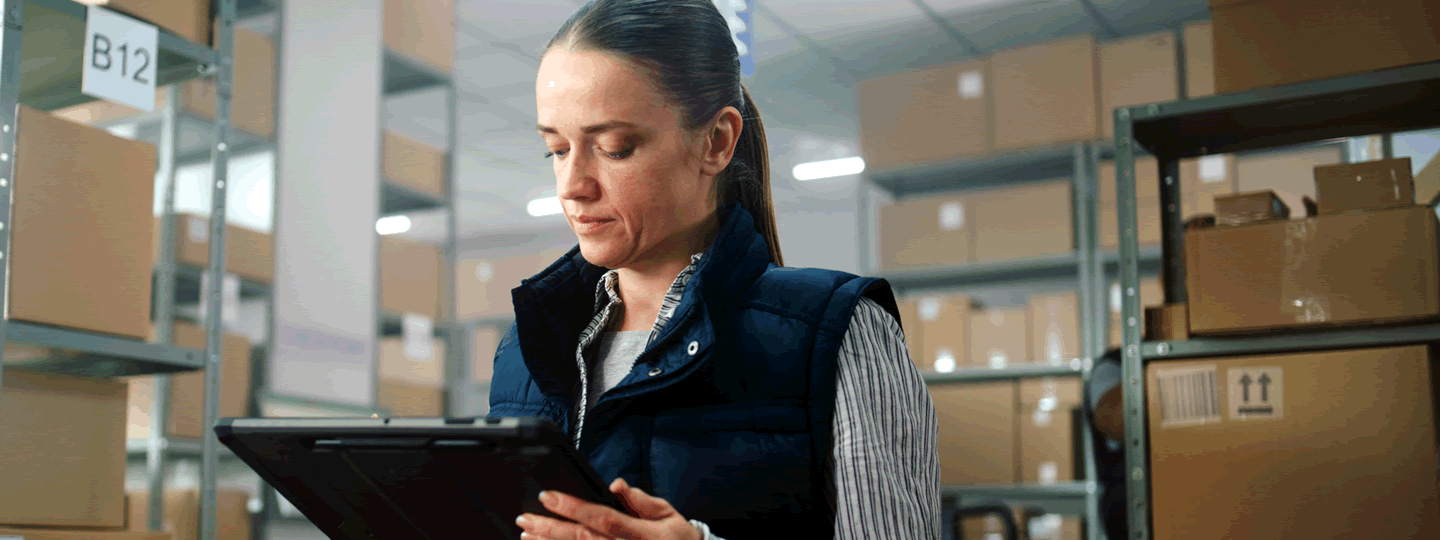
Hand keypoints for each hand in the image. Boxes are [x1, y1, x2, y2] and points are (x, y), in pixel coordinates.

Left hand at [516, 478, 701, 539]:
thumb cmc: (677, 538)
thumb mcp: (666, 513)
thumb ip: (641, 500)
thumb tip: (617, 485)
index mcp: (639, 533)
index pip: (600, 517)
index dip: (572, 507)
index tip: (549, 497)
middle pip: (581, 539)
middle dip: (550, 528)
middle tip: (526, 519)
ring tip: (527, 536)